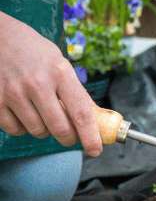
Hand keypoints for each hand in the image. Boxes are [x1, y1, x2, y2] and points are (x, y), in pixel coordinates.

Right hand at [0, 13, 101, 155]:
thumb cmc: (35, 51)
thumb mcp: (60, 64)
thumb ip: (74, 90)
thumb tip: (93, 118)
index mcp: (60, 73)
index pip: (81, 112)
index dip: (90, 135)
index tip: (96, 150)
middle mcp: (38, 84)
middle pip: (60, 128)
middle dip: (68, 138)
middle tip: (70, 137)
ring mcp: (14, 93)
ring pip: (37, 131)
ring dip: (44, 131)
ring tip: (43, 114)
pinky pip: (14, 129)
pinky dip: (22, 128)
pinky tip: (25, 113)